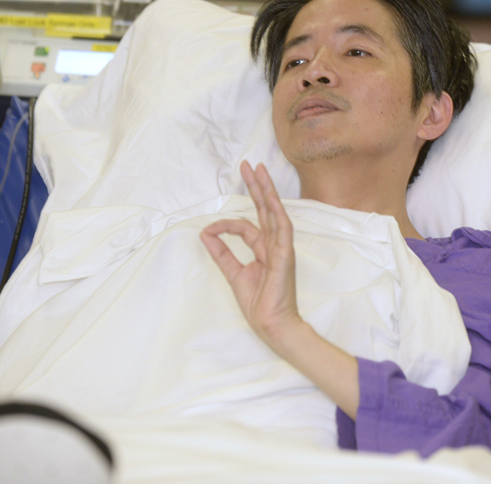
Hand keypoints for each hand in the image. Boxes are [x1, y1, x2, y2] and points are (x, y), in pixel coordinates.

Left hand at [199, 161, 302, 347]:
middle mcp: (274, 245)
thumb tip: (204, 233)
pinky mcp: (286, 256)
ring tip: (260, 171)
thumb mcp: (233, 273)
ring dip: (267, 191)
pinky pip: (283, 230)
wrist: (272, 324)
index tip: (209, 231)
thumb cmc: (258, 303)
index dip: (226, 224)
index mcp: (264, 250)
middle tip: (248, 166)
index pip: (246, 226)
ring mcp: (282, 249)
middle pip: (265, 210)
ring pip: (275, 213)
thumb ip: (221, 253)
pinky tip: (272, 199)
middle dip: (256, 187)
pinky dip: (277, 214)